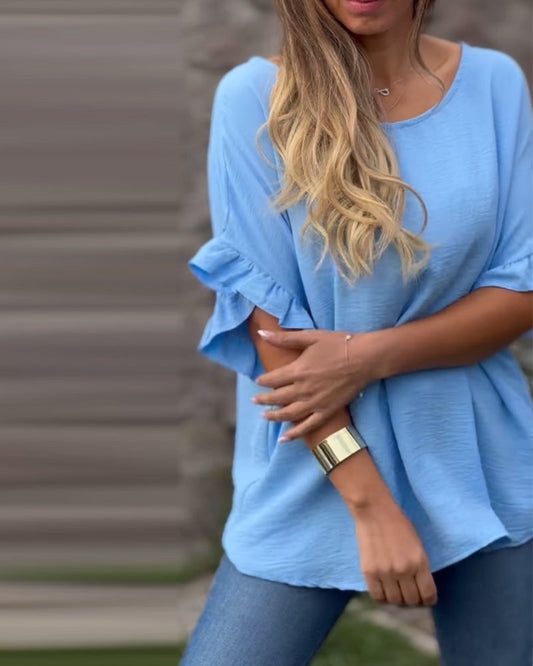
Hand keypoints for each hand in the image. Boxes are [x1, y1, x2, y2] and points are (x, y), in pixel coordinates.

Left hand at [253, 329, 381, 440]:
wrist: (365, 358)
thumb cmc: (339, 343)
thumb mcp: (310, 336)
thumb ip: (284, 338)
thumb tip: (262, 333)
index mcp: (298, 370)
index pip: (272, 379)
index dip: (263, 381)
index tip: (258, 381)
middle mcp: (303, 389)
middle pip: (277, 398)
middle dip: (263, 400)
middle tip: (255, 401)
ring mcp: (315, 402)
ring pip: (288, 414)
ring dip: (274, 416)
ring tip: (265, 416)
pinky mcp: (327, 411)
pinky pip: (308, 426)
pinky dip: (295, 434)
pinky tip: (284, 438)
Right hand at [350, 498, 437, 605]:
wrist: (375, 512)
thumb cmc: (399, 524)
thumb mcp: (418, 545)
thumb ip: (420, 566)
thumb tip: (420, 587)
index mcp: (420, 562)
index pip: (428, 594)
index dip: (428, 600)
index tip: (425, 598)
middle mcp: (404, 570)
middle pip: (411, 600)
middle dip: (413, 600)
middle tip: (408, 593)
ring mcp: (385, 573)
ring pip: (395, 601)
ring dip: (397, 599)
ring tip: (395, 591)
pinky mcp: (369, 572)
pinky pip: (377, 596)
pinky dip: (382, 597)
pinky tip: (383, 590)